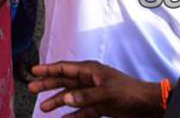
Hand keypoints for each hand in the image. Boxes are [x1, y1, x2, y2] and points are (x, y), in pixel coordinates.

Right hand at [29, 60, 163, 116]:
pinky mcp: (99, 106)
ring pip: (70, 97)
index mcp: (91, 71)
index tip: (34, 70)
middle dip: (48, 85)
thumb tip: (66, 99)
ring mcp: (94, 94)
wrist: (148, 105)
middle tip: (31, 88)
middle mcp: (90, 80)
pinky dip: (72, 115)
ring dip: (57, 102)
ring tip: (43, 108)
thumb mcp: (107, 93)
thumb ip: (85, 96)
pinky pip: (81, 111)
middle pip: (64, 81)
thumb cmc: (130, 92)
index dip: (49, 69)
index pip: (65, 68)